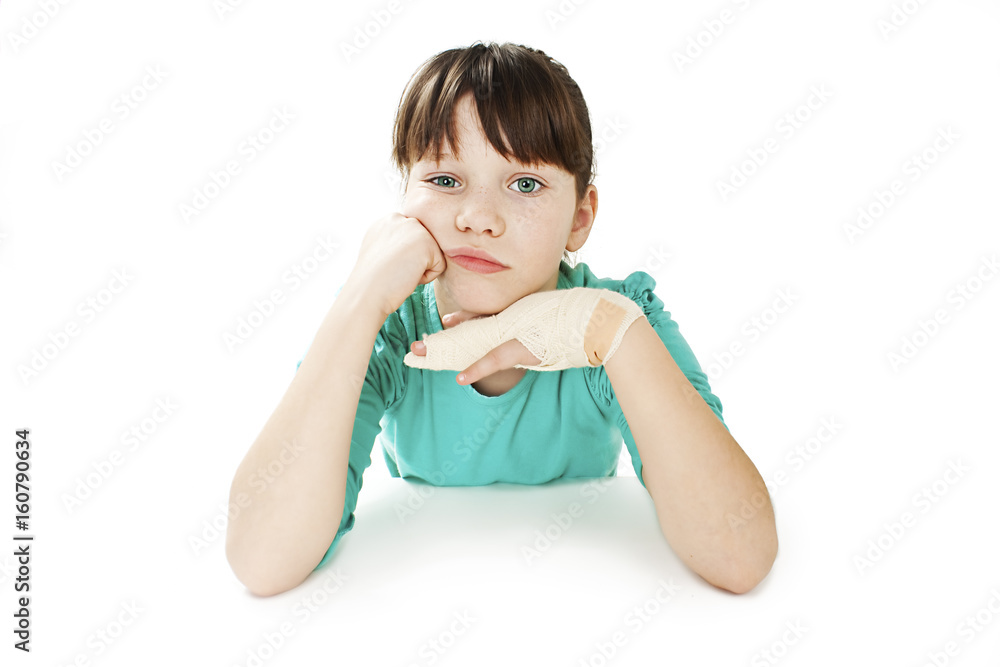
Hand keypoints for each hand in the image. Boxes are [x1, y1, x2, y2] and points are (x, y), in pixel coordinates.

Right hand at [347, 212, 446, 319]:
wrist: (366, 294)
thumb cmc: (372, 282)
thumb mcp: (379, 252)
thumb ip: (395, 242)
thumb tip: (412, 248)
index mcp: (387, 220)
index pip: (413, 240)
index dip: (404, 259)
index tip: (386, 266)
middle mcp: (400, 218)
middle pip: (425, 246)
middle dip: (413, 262)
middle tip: (392, 270)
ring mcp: (413, 227)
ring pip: (433, 255)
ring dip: (419, 269)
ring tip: (398, 272)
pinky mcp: (427, 242)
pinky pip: (439, 266)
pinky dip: (426, 278)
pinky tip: (406, 276)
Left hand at [404, 287, 643, 381]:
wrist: (603, 320)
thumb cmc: (586, 319)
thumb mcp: (556, 317)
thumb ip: (539, 326)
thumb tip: (533, 335)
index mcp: (519, 314)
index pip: (482, 322)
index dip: (459, 326)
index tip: (440, 328)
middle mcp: (514, 321)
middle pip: (470, 333)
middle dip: (443, 341)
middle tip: (415, 348)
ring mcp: (518, 333)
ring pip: (475, 343)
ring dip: (448, 352)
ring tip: (422, 356)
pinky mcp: (528, 347)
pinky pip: (498, 359)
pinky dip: (480, 368)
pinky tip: (461, 377)